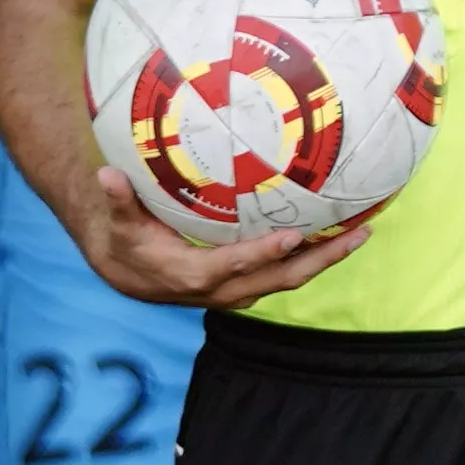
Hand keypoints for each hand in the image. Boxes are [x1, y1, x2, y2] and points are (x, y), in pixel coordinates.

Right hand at [62, 159, 366, 312]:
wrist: (128, 273)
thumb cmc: (127, 242)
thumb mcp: (120, 223)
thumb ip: (118, 200)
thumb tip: (106, 174)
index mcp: (195, 275)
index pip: (236, 265)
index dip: (264, 253)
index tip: (293, 236)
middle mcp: (223, 290)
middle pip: (280, 278)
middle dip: (320, 259)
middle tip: (357, 235)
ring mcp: (238, 290)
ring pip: (288, 279)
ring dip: (324, 259)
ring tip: (359, 234)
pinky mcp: (245, 285)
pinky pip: (284, 274)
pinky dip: (310, 258)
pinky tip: (332, 236)